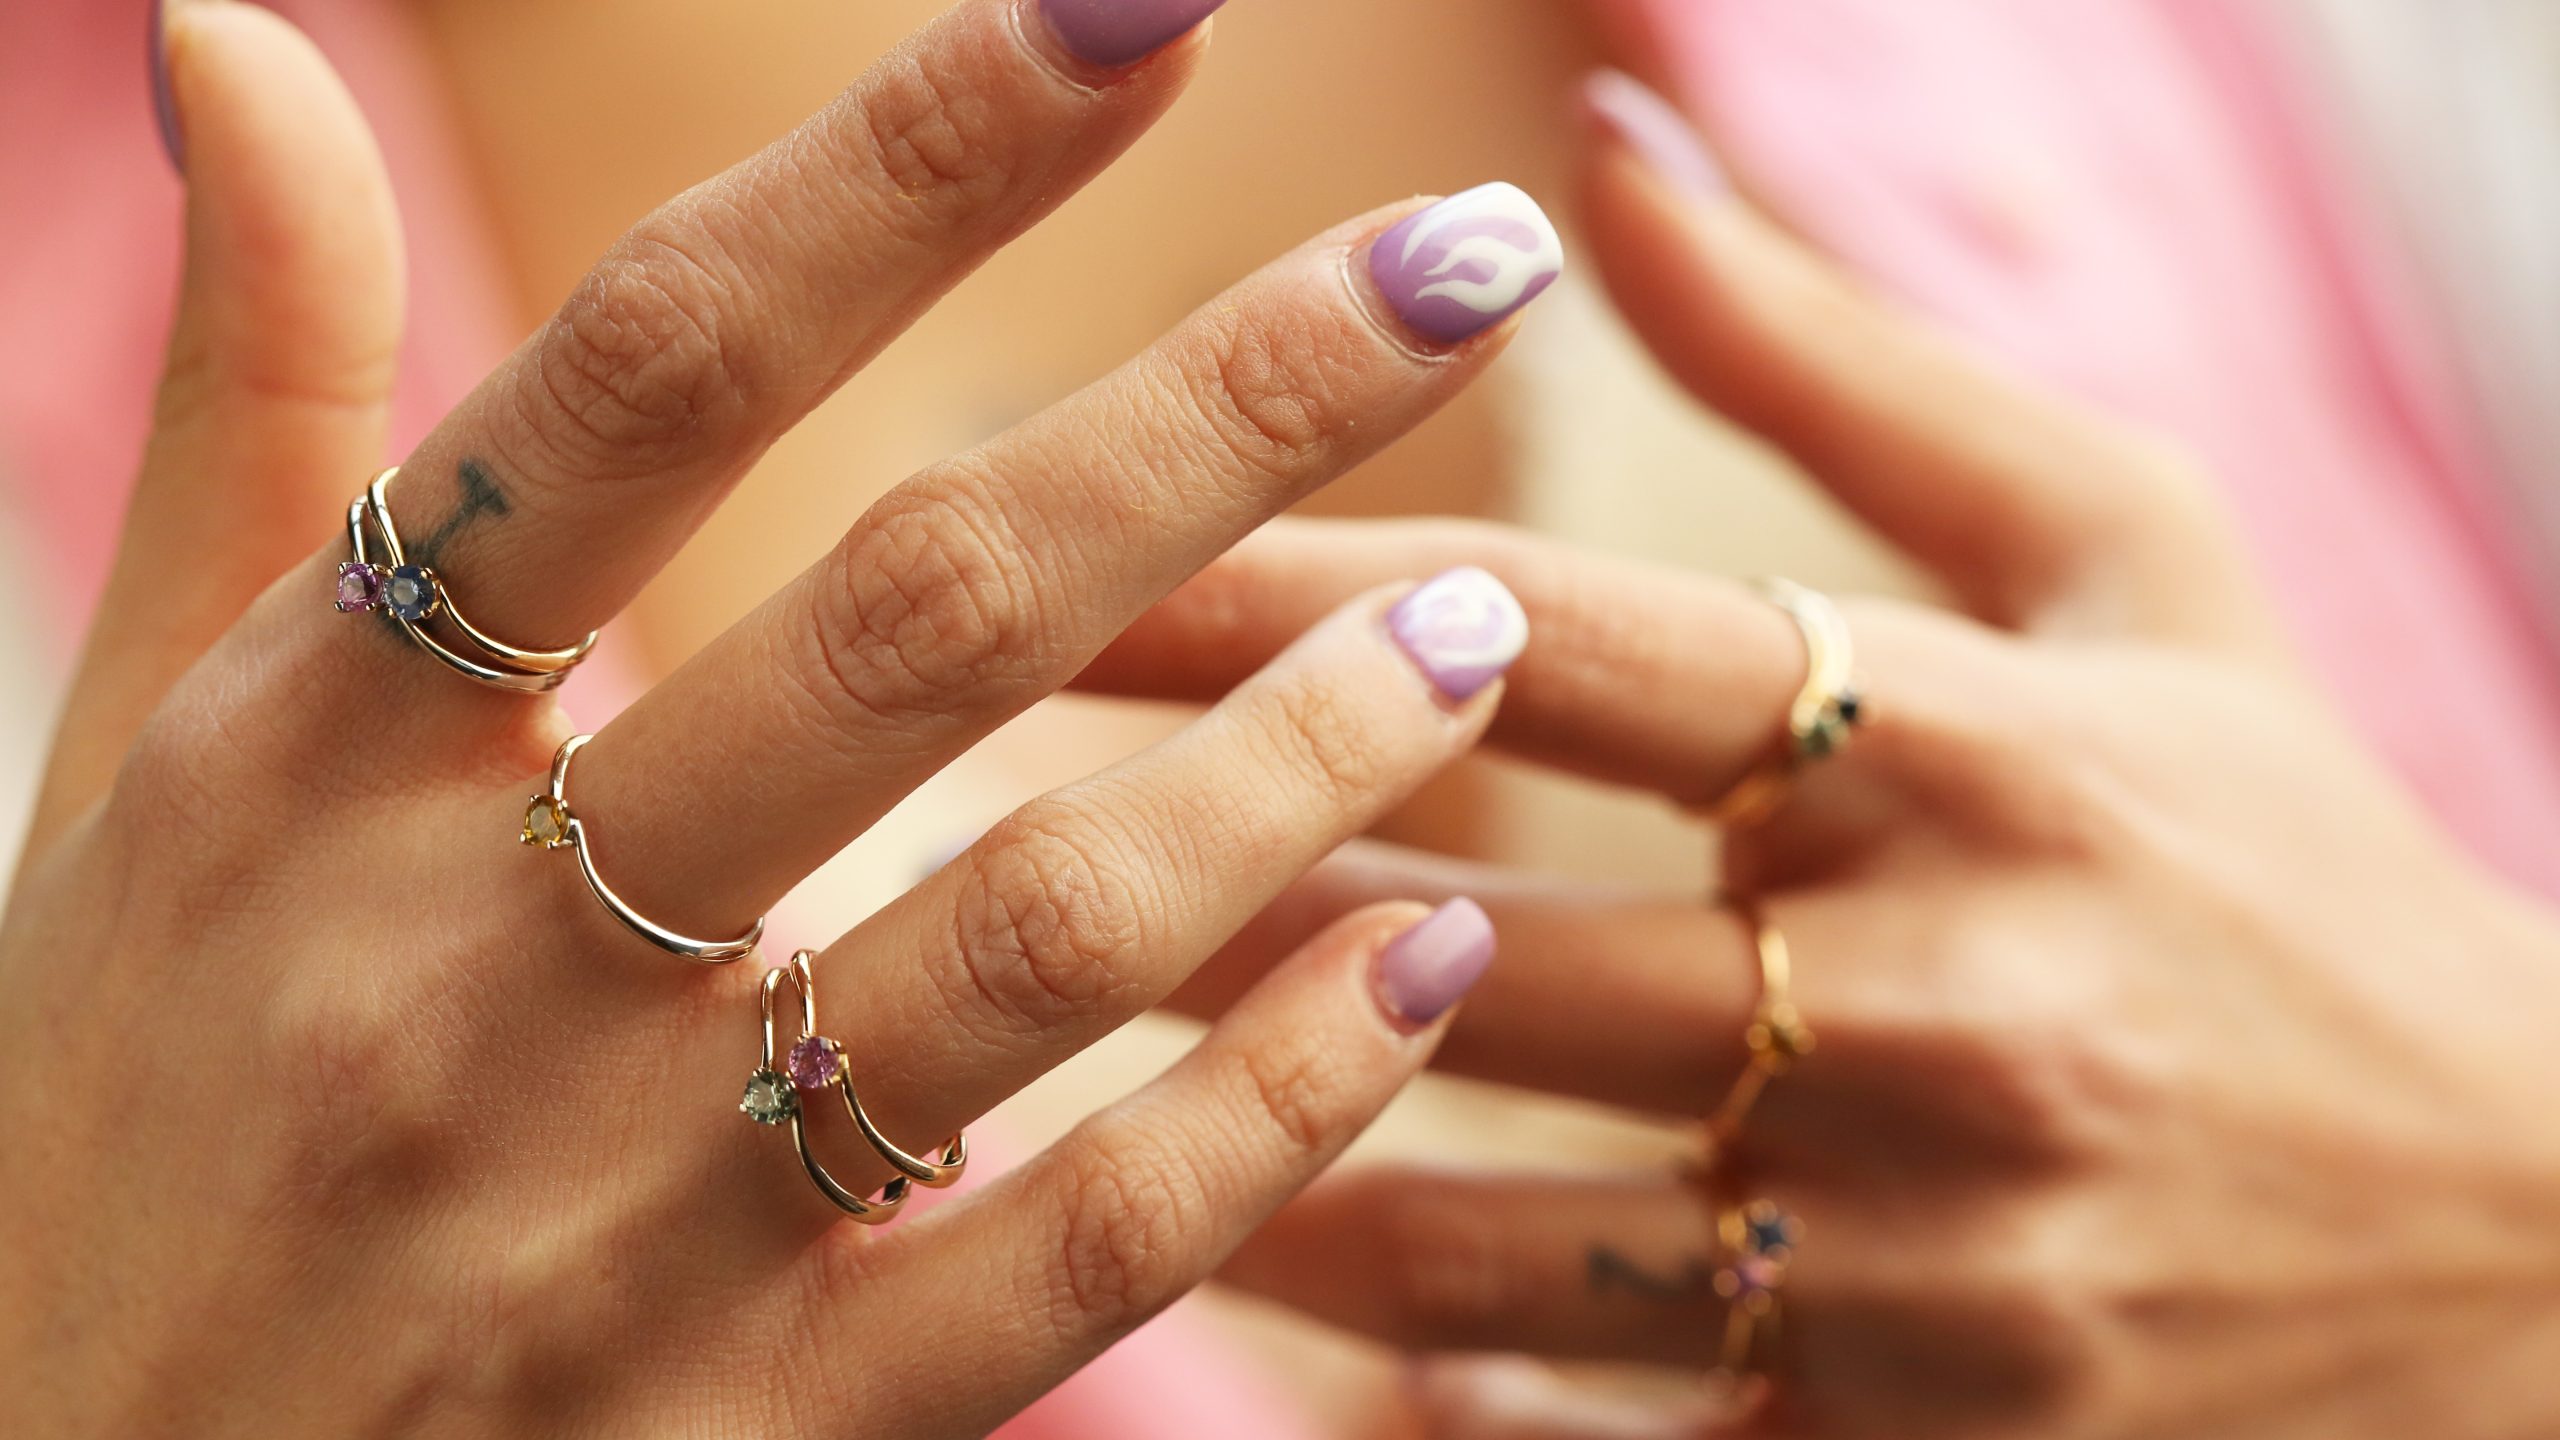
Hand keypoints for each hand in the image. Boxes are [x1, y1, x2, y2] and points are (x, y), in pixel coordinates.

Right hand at [0, 4, 1566, 1433]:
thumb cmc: (115, 1120)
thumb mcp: (135, 767)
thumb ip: (250, 415)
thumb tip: (239, 29)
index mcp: (303, 752)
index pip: (642, 374)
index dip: (905, 159)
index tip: (1139, 0)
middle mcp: (461, 968)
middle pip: (915, 612)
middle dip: (1224, 407)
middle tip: (1468, 260)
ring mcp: (615, 1224)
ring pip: (1041, 934)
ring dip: (1302, 753)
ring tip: (1481, 614)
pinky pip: (1078, 1251)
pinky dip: (1275, 1097)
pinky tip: (1415, 956)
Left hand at [1078, 72, 2559, 1438]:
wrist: (2531, 1249)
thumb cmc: (2291, 858)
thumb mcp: (2131, 573)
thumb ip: (1846, 369)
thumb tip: (1599, 150)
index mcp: (1980, 757)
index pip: (1557, 646)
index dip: (1270, 584)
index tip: (1047, 548)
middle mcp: (1943, 1010)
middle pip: (1453, 930)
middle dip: (1174, 871)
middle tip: (938, 826)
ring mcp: (1919, 1267)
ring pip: (1464, 1208)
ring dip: (1219, 1130)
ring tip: (1025, 1051)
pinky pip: (1583, 1420)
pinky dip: (1405, 1364)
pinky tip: (1256, 1273)